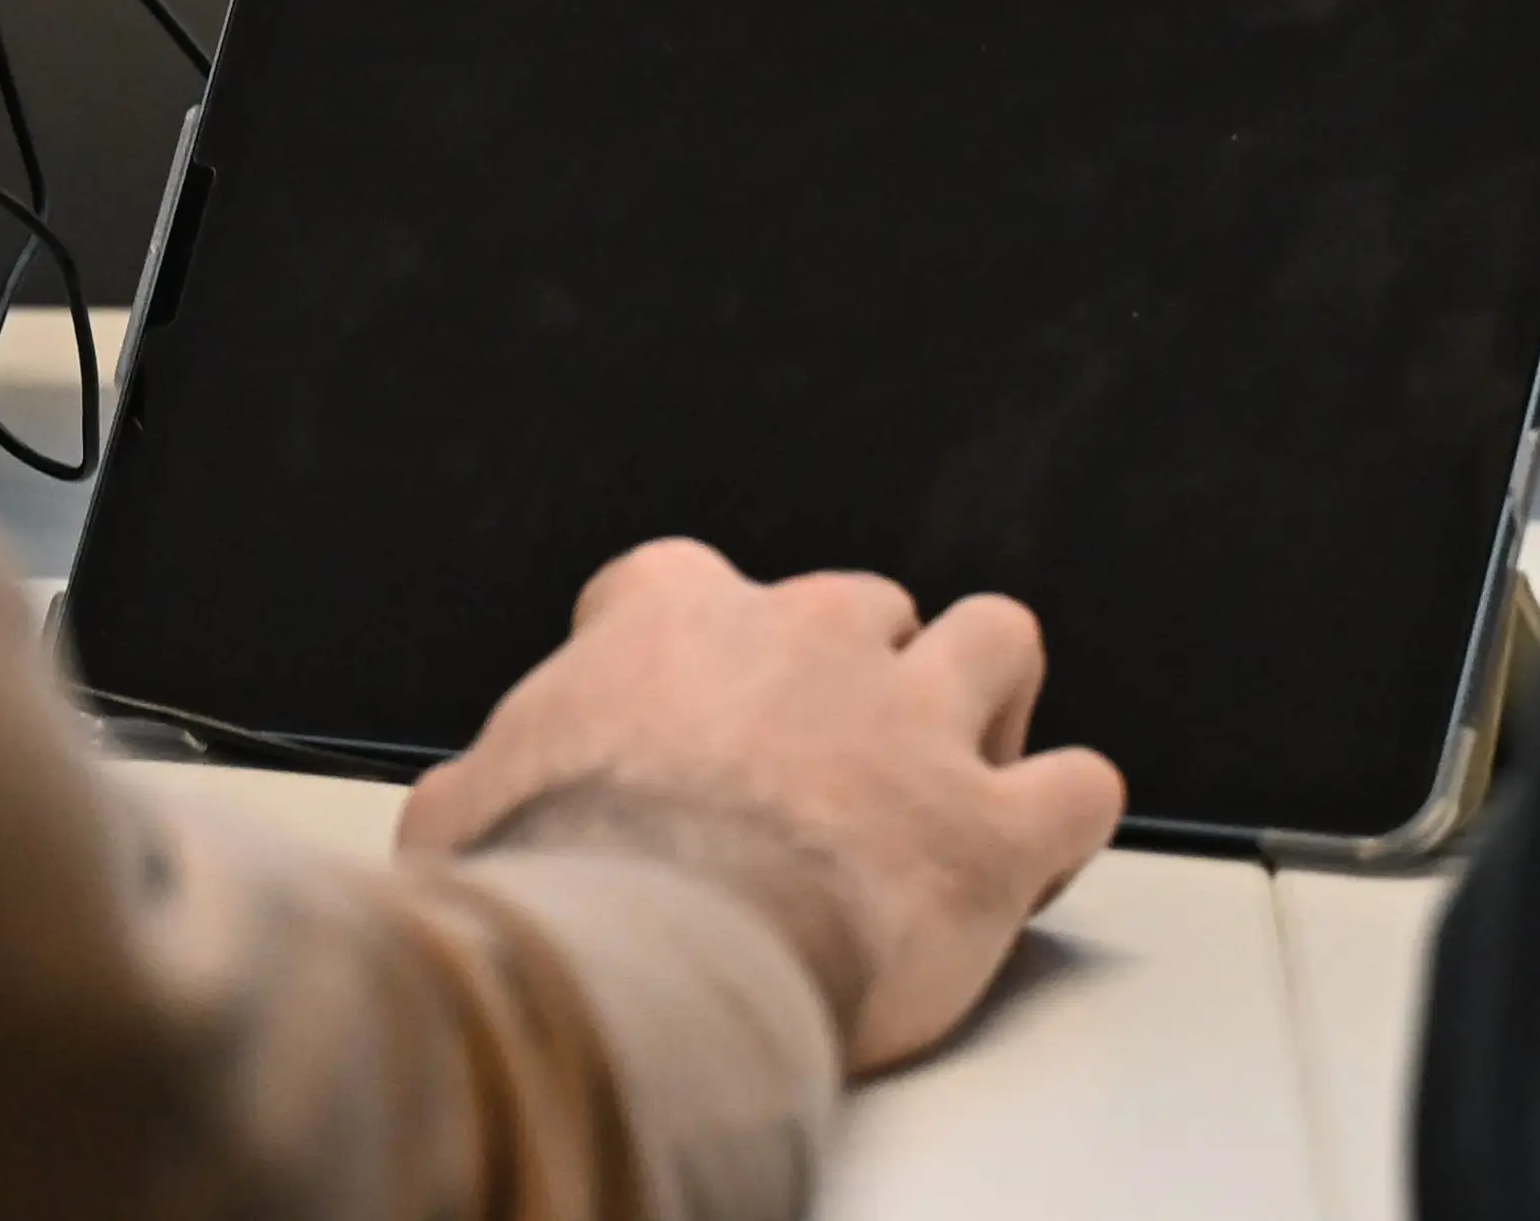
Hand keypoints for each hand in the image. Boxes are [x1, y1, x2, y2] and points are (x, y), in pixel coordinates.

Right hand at [394, 538, 1126, 1069]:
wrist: (653, 960)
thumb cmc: (557, 889)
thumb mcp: (464, 820)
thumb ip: (482, 790)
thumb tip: (457, 815)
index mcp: (673, 623)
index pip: (687, 581)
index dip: (698, 644)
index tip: (693, 704)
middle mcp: (807, 640)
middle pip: (864, 605)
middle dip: (860, 674)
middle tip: (834, 769)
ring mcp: (912, 722)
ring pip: (996, 641)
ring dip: (990, 699)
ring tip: (964, 767)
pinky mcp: (990, 825)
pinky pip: (1081, 786)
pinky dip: (1068, 817)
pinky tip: (1041, 853)